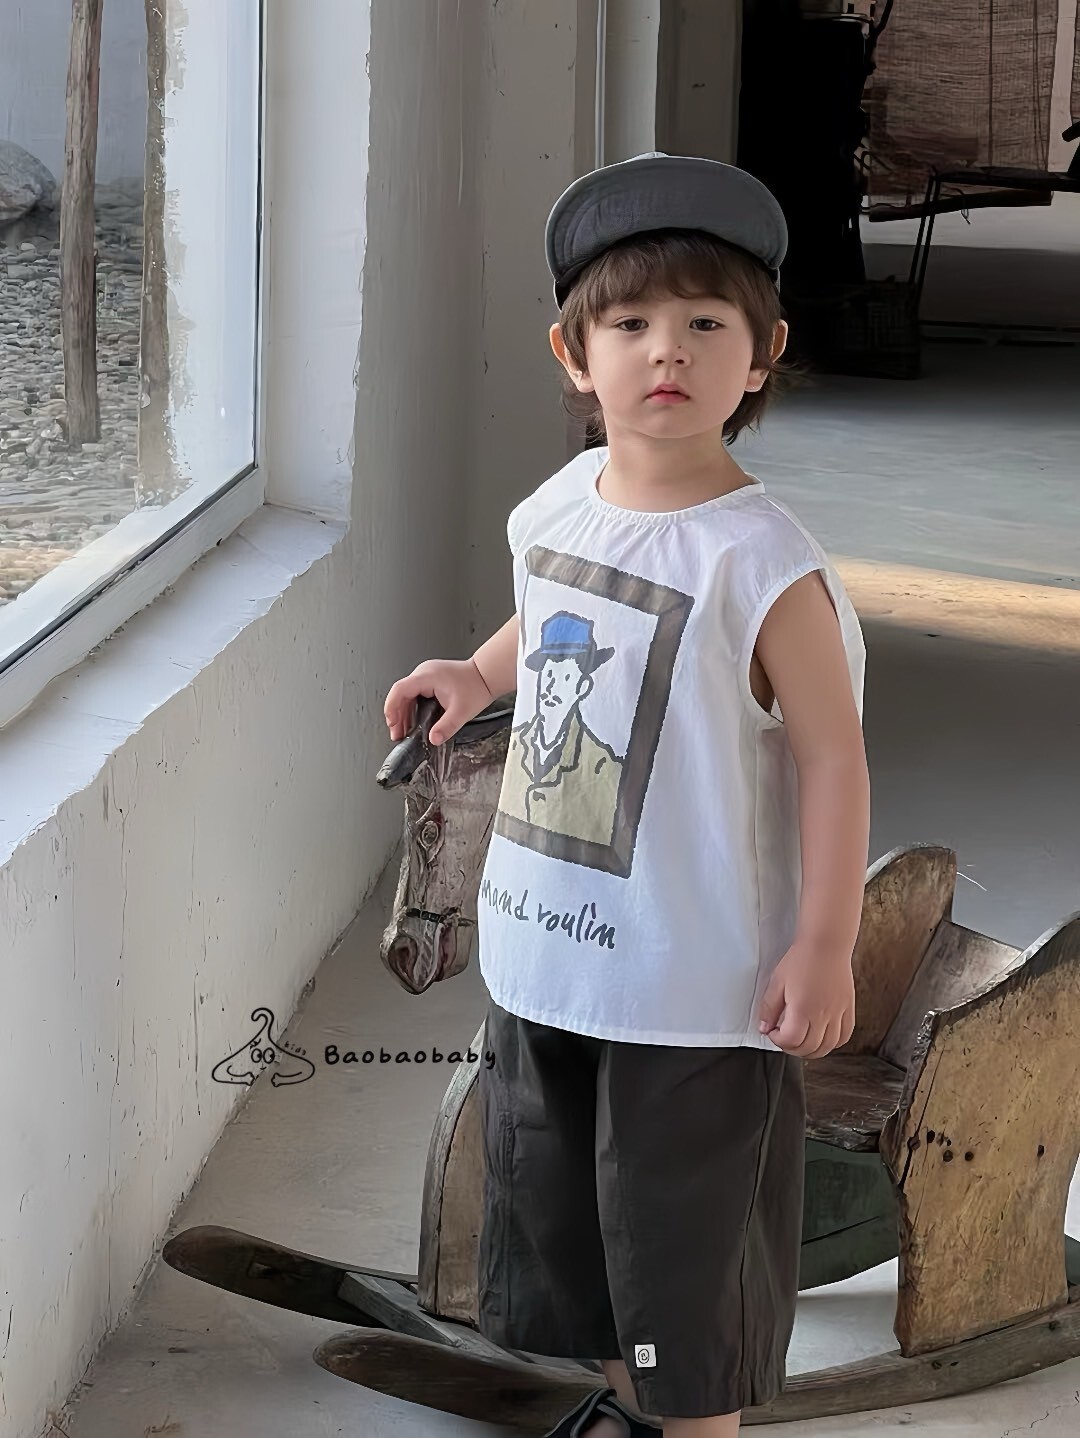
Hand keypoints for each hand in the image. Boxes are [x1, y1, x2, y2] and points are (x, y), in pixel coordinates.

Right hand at [384, 659, 493, 746]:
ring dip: (402, 713)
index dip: (392, 707)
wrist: (487, 675)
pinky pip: (414, 693)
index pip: (400, 690)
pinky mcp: (430, 680)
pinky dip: (410, 708)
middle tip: (397, 734)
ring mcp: (426, 675)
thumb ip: (446, 727)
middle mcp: (423, 673)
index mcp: (427, 676)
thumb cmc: (476, 686)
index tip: (392, 723)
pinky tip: (412, 722)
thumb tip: (433, 739)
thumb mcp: (461, 712)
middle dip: (396, 715)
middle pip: (400, 694)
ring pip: (406, 694)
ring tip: (402, 732)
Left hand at [757, 943, 854, 1058]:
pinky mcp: (848, 1009)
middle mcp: (822, 1015)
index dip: (778, 1040)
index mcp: (802, 1009)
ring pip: (828, 1047)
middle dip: (793, 1048)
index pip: (791, 1040)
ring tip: (802, 1041)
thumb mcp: (777, 982)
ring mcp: (838, 1013)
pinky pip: (845, 1035)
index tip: (773, 1032)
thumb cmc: (802, 959)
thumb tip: (764, 1027)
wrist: (826, 945)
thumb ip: (769, 1007)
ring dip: (813, 1050)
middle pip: (809, 1048)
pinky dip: (834, 1043)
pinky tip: (823, 1037)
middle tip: (785, 1039)